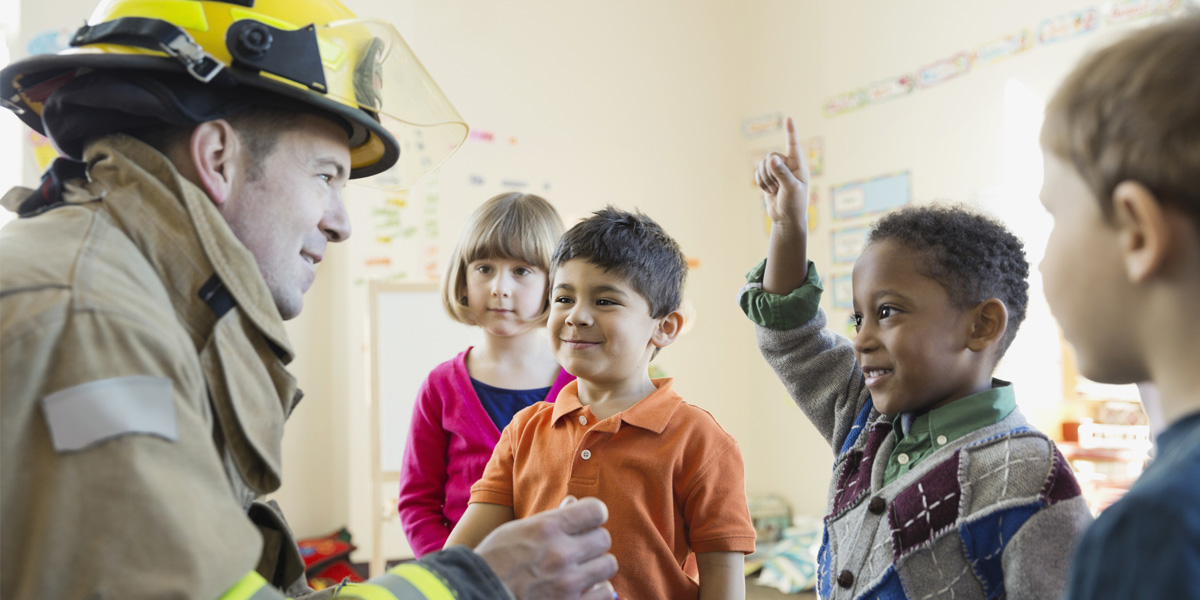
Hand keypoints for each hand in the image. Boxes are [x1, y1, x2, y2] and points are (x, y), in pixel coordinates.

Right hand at [475, 496, 617, 599]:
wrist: (478, 595)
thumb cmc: (496, 562)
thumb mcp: (517, 530)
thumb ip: (551, 518)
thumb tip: (574, 503)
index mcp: (546, 528)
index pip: (596, 510)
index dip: (593, 516)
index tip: (586, 523)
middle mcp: (560, 553)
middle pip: (604, 538)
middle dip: (593, 542)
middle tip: (579, 550)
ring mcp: (568, 583)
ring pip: (608, 564)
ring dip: (596, 566)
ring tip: (581, 570)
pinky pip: (607, 592)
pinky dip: (598, 590)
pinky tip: (582, 588)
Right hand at [755, 116, 809, 229]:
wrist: (786, 219)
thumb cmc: (794, 204)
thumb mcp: (791, 188)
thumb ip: (781, 173)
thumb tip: (771, 158)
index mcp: (798, 165)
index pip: (794, 145)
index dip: (791, 132)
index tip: (789, 118)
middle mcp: (788, 165)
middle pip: (771, 156)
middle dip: (770, 172)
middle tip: (778, 186)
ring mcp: (778, 171)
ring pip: (763, 165)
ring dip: (766, 179)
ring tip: (775, 190)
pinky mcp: (768, 178)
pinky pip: (758, 172)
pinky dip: (761, 183)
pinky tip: (769, 191)